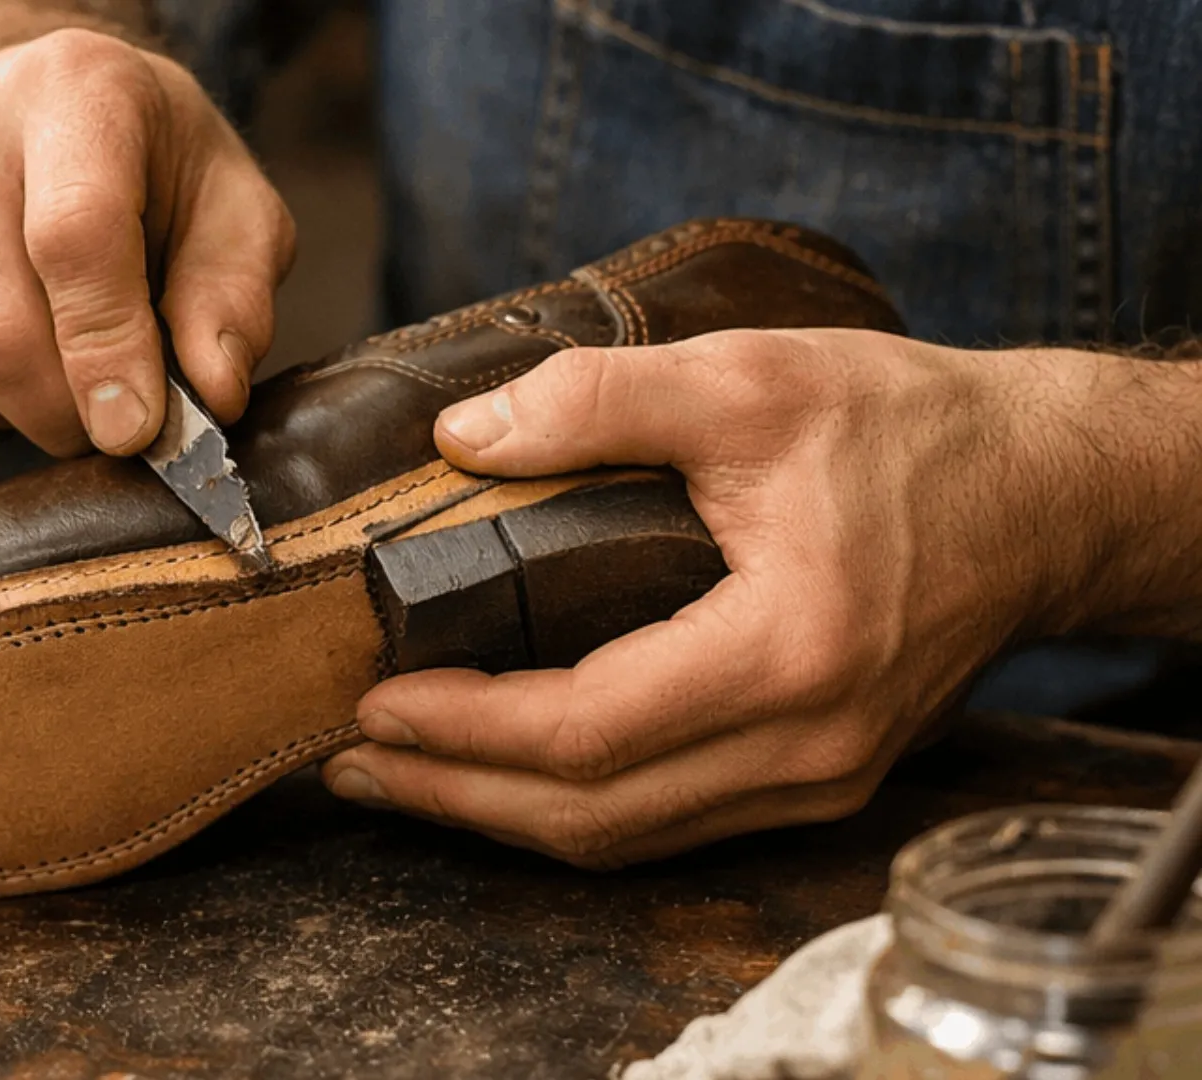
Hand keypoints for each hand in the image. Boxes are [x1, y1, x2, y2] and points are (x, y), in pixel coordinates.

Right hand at [0, 29, 295, 454]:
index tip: (134, 431)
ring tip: (57, 369)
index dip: (106, 350)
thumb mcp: (231, 211)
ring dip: (16, 419)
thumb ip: (232, 298)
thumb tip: (210, 397)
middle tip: (113, 422)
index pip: (74, 236)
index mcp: (72, 89)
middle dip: (66, 415)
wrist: (34, 119)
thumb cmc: (149, 174)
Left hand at [321, 329, 1120, 867]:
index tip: (375, 699)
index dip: (466, 727)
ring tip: (404, 774)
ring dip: (502, 815)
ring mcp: (817, 779)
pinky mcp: (817, 778)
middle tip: (352, 761)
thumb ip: (599, 399)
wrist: (1042, 493)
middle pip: (593, 815)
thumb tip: (464, 437)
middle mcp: (806, 745)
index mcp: (789, 652)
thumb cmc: (911, 432)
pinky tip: (509, 776)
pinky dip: (574, 809)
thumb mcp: (751, 379)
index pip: (588, 729)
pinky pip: (670, 824)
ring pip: (627, 839)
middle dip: (456, 794)